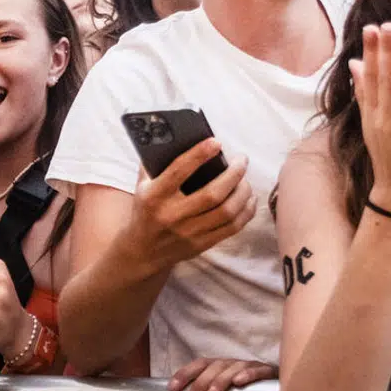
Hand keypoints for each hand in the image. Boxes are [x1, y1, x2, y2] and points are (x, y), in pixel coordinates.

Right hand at [124, 139, 256, 272]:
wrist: (141, 251)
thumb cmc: (145, 211)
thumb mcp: (142, 187)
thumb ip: (154, 164)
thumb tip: (174, 138)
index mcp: (154, 196)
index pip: (179, 172)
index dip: (199, 154)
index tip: (216, 142)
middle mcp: (172, 215)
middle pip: (213, 193)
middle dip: (234, 174)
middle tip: (242, 160)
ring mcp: (188, 232)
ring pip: (227, 211)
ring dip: (243, 192)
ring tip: (246, 180)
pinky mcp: (201, 244)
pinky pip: (232, 228)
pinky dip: (246, 211)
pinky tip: (249, 199)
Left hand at [168, 357, 276, 390]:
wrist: (283, 384)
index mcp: (220, 366)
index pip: (199, 364)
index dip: (184, 374)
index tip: (172, 389)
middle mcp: (232, 363)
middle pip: (213, 368)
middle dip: (199, 384)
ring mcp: (249, 366)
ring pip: (231, 369)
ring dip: (219, 382)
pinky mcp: (268, 371)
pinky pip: (258, 370)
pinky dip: (248, 375)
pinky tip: (239, 383)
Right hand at [349, 24, 390, 216]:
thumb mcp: (373, 123)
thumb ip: (366, 92)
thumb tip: (355, 64)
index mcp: (373, 112)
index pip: (370, 77)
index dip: (371, 52)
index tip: (371, 27)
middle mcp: (383, 117)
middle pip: (383, 80)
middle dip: (384, 52)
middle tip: (385, 25)